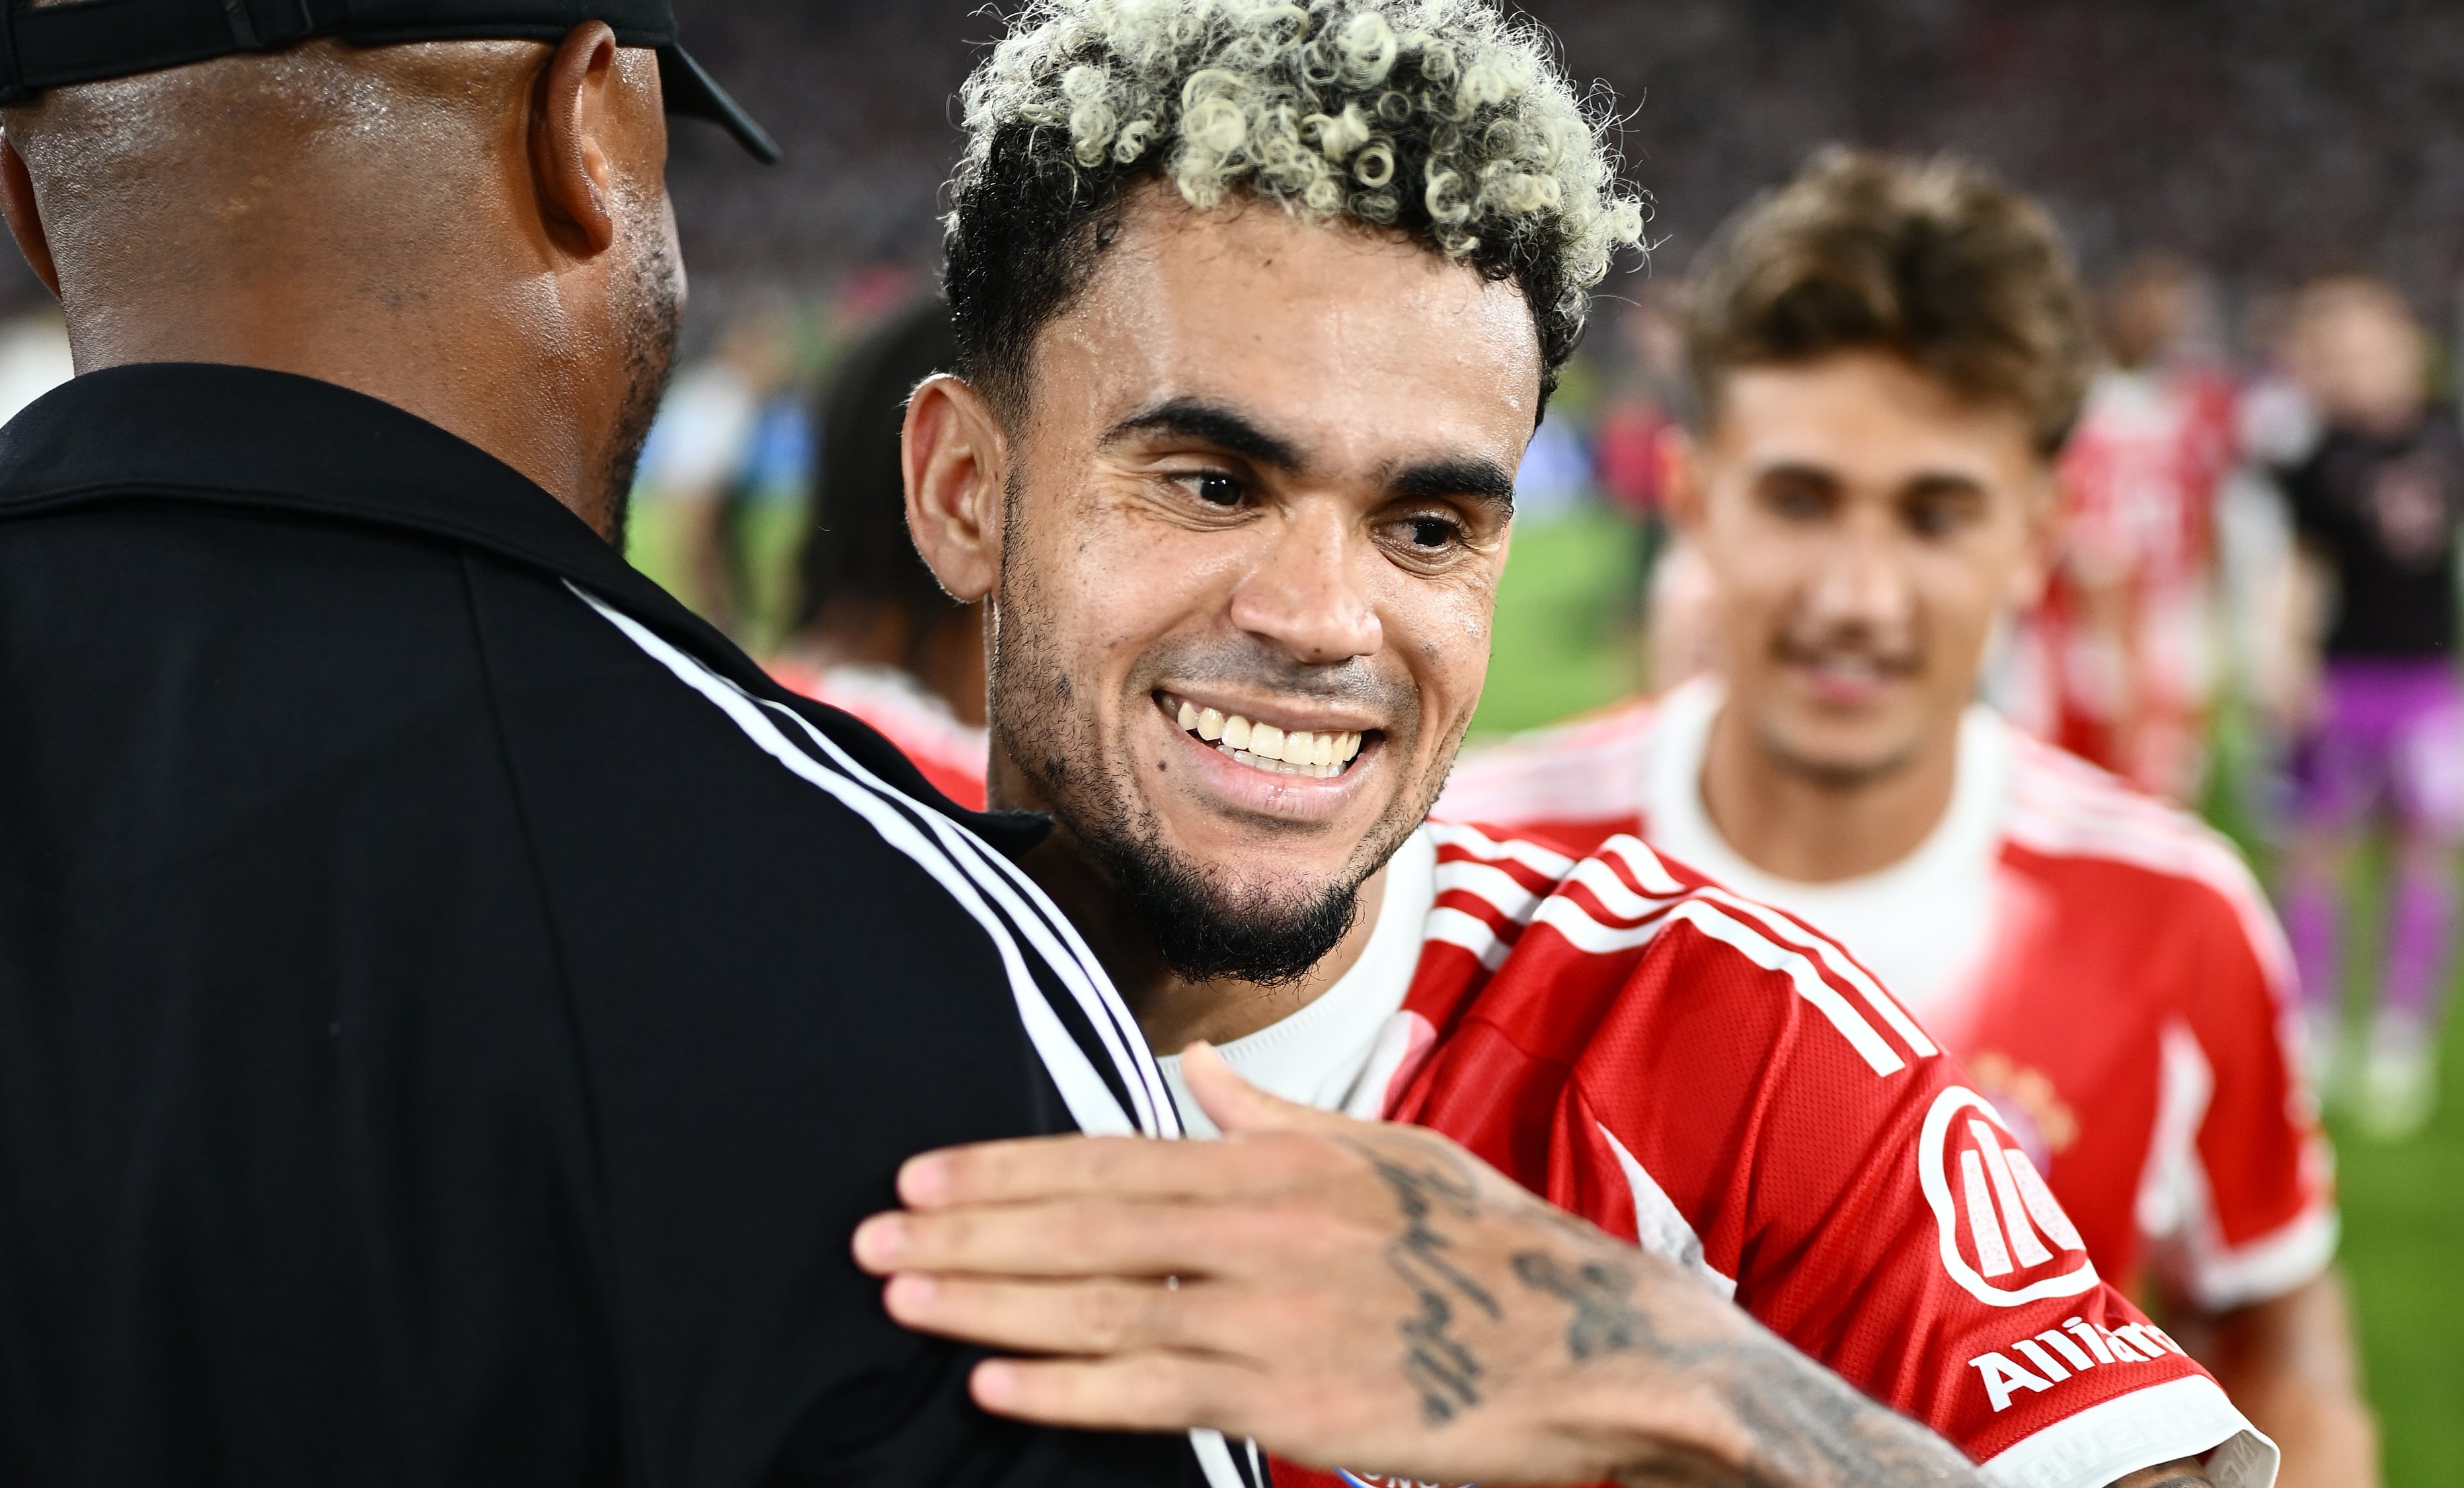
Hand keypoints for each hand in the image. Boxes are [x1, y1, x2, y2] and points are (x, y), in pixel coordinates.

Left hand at [854, 1044, 1979, 1487]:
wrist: (1593, 1347)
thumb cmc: (1488, 1250)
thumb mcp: (1390, 1151)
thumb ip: (1278, 1114)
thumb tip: (1198, 1066)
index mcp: (1282, 1159)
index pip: (1112, 1155)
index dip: (1009, 1165)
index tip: (924, 1170)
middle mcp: (1262, 1224)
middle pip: (1083, 1223)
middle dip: (969, 1228)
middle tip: (870, 1232)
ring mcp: (1269, 1312)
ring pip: (1096, 1303)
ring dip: (986, 1299)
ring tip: (896, 1294)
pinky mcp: (1287, 1396)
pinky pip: (1151, 1392)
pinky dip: (1063, 1385)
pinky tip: (989, 1378)